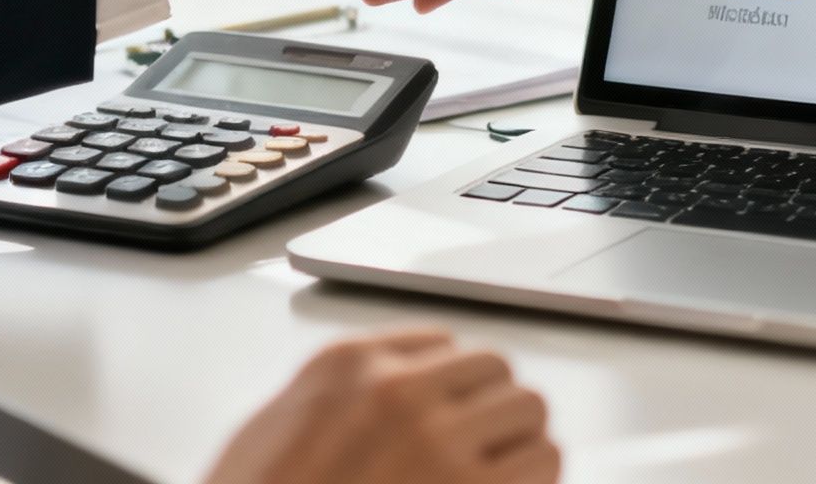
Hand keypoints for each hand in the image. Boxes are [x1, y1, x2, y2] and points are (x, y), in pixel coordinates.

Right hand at [204, 329, 558, 483]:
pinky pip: (543, 462)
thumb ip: (337, 402)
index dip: (447, 388)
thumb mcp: (272, 433)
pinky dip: (535, 479)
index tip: (446, 413)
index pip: (439, 344)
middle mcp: (397, 393)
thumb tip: (389, 396)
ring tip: (496, 473)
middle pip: (493, 369)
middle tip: (477, 447)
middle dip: (488, 409)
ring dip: (518, 441)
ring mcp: (439, 441)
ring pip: (528, 407)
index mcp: (347, 367)